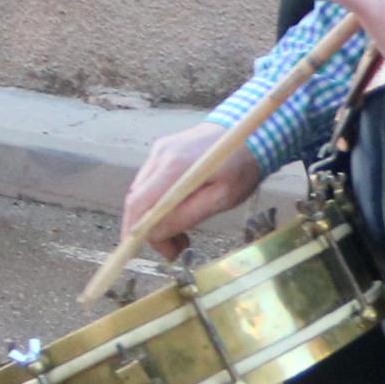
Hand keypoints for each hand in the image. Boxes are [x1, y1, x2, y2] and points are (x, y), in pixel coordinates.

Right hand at [120, 123, 263, 261]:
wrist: (249, 131)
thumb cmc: (241, 165)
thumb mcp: (222, 198)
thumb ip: (187, 216)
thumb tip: (157, 234)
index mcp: (173, 166)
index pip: (138, 203)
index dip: (135, 231)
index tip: (146, 252)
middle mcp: (159, 156)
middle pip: (136, 200)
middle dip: (149, 231)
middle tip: (174, 251)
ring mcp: (159, 151)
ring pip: (142, 193)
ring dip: (155, 219)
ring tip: (183, 237)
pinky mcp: (163, 151)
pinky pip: (151, 183)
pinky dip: (158, 204)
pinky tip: (179, 214)